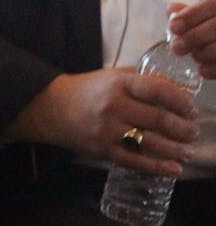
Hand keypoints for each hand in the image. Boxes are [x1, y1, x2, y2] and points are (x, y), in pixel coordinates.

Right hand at [2, 70, 198, 176]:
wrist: (49, 107)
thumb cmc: (85, 90)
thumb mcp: (111, 75)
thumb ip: (142, 79)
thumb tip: (176, 87)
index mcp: (118, 83)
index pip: (158, 90)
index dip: (181, 101)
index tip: (192, 109)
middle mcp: (114, 106)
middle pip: (159, 119)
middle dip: (183, 128)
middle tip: (193, 132)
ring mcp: (108, 130)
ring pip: (152, 143)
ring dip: (176, 149)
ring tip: (188, 150)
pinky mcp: (104, 149)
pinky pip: (136, 162)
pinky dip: (158, 167)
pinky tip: (173, 168)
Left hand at [168, 0, 215, 77]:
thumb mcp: (209, 14)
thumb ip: (191, 12)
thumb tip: (171, 10)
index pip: (211, 4)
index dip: (190, 16)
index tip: (173, 27)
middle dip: (193, 37)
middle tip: (176, 47)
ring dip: (203, 54)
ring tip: (195, 56)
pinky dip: (213, 69)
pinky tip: (203, 70)